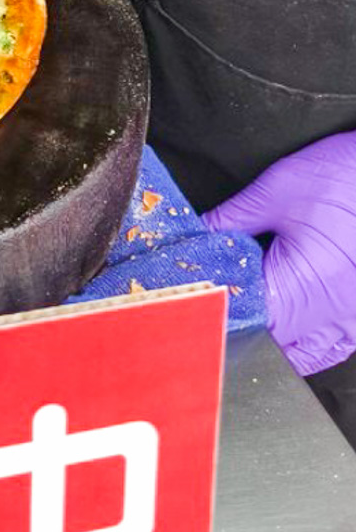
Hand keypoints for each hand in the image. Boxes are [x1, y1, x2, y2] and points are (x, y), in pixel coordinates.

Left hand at [204, 132, 355, 375]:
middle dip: (242, 326)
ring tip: (251, 313)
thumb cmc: (348, 176)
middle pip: (272, 343)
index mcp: (305, 288)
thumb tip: (197, 234)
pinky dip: (309, 344)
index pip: (244, 320)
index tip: (192, 298)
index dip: (213, 310)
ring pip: (304, 354)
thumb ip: (229, 219)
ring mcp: (355, 321)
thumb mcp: (276, 191)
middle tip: (216, 302)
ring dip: (275, 342)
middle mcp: (334, 315)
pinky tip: (291, 328)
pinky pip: (334, 347)